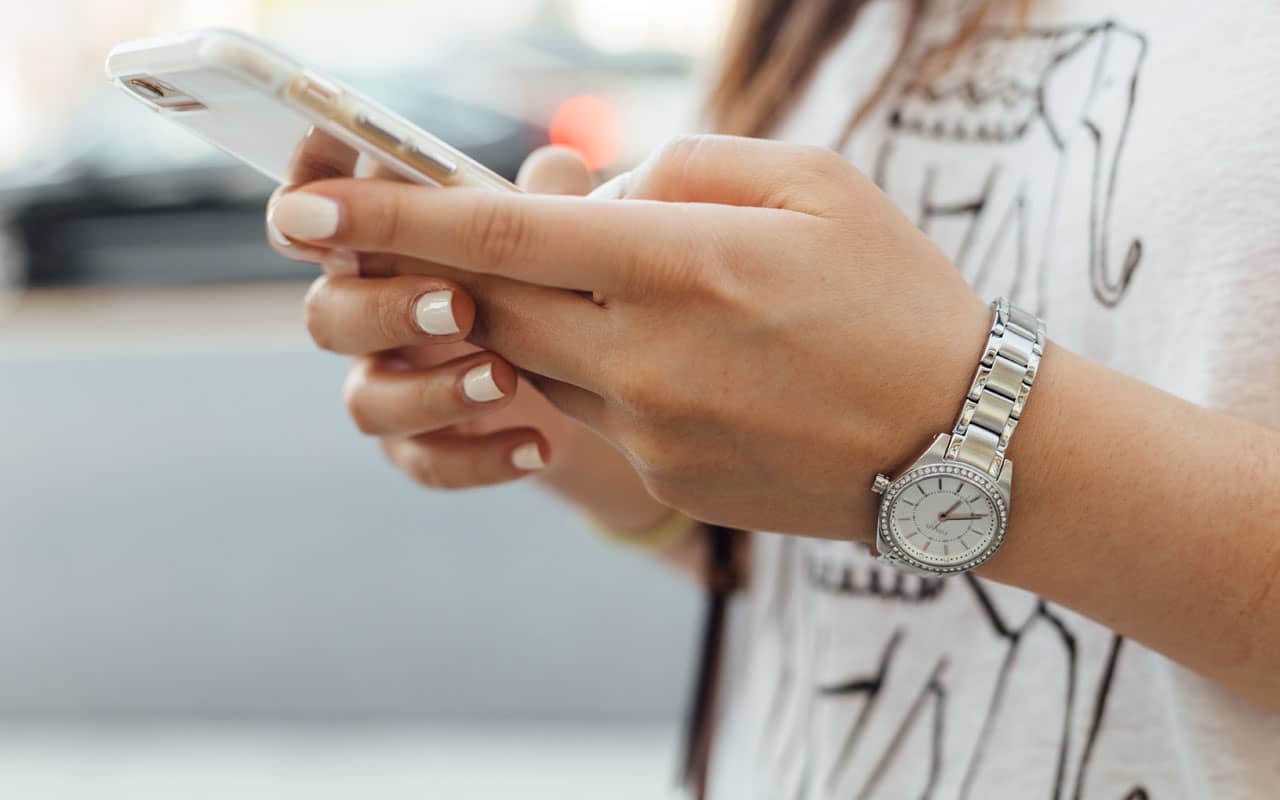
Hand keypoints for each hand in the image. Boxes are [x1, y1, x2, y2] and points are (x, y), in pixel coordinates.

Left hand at [268, 135, 990, 538]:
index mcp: (683, 264)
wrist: (963, 445)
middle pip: (491, 304)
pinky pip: (594, 409)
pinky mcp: (664, 475)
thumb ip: (684, 167)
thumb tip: (591, 191)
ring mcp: (651, 429)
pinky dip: (602, 366)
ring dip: (539, 315)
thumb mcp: (813, 183)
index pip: (501, 234)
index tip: (305, 210)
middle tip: (427, 239)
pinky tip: (684, 356)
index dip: (392, 217)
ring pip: (536, 358)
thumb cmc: (899, 295)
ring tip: (624, 288)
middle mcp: (648, 355)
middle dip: (443, 268)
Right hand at [270, 144, 630, 492]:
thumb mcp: (560, 237)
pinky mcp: (422, 446)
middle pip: (328, 313)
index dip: (307, 193)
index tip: (325, 192)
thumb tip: (558, 167)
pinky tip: (538, 445)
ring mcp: (391, 384)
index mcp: (385, 245)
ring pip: (366, 400)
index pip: (319, 213)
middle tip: (459, 305)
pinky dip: (479, 457)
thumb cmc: (555, 282)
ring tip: (506, 379)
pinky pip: (424, 462)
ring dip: (431, 391)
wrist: (593, 384)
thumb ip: (550, 202)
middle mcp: (371, 313)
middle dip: (385, 308)